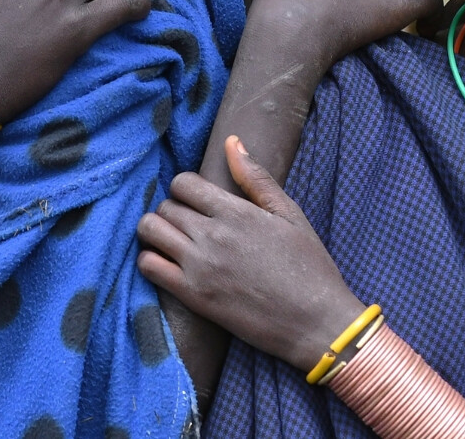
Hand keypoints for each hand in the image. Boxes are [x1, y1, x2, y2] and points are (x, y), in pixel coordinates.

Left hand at [137, 136, 366, 370]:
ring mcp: (199, 267)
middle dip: (171, 210)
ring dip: (155, 231)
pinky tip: (167, 263)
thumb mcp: (290, 215)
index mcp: (236, 212)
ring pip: (150, 231)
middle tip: (187, 224)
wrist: (315, 322)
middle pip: (164, 206)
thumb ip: (257, 178)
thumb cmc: (309, 267)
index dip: (185, 188)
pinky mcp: (192, 296)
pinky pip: (148, 267)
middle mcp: (212, 235)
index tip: (196, 201)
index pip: (183, 183)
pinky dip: (149, 260)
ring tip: (172, 240)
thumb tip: (232, 141)